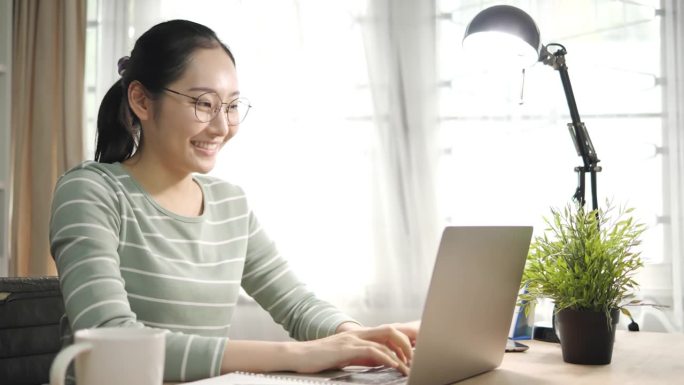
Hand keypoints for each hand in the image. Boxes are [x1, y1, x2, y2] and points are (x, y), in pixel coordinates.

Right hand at [293, 324, 413, 374]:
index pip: (387, 332)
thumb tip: (382, 360)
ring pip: (385, 339)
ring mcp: (353, 339)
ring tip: (408, 366)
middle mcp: (358, 333)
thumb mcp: (347, 356)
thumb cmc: (319, 358)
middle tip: (414, 358)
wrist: (297, 356)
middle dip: (407, 343)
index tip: (413, 354)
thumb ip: (364, 356)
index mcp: (359, 335)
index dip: (403, 341)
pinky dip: (387, 357)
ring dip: (401, 353)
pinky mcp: (347, 348)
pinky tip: (394, 365)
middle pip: (391, 330)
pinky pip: (373, 350)